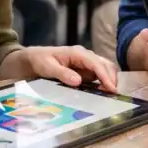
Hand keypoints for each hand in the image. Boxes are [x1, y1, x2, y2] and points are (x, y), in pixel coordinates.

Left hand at [3, 46, 117, 91]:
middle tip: (113, 95)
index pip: (96, 64)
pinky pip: (99, 75)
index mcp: (77, 53)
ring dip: (109, 80)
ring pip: (105, 69)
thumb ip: (62, 73)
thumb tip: (78, 81)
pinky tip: (102, 92)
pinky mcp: (86, 69)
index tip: (112, 88)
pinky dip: (103, 82)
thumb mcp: (48, 67)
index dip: (105, 76)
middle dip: (111, 78)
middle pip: (105, 65)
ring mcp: (87, 62)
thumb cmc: (41, 61)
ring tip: (109, 95)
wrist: (35, 58)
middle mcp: (85, 56)